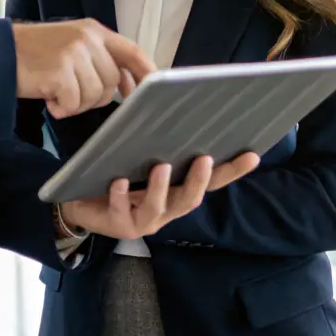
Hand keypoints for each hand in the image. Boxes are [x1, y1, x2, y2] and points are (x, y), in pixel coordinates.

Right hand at [13, 20, 153, 118]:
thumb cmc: (34, 54)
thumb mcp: (71, 45)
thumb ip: (99, 59)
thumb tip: (128, 87)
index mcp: (94, 31)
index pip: (133, 52)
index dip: (146, 74)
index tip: (150, 91)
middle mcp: (88, 39)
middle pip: (112, 83)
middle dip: (94, 98)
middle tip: (70, 93)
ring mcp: (74, 54)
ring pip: (94, 97)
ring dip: (75, 104)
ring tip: (55, 92)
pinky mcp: (60, 71)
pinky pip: (73, 104)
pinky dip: (60, 108)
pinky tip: (47, 97)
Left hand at [60, 152, 259, 240]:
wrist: (82, 202)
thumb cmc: (118, 175)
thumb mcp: (142, 158)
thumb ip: (161, 144)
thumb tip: (181, 110)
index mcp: (177, 191)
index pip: (211, 182)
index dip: (232, 171)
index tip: (252, 154)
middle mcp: (167, 209)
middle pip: (190, 199)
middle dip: (198, 180)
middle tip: (204, 159)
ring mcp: (144, 220)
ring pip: (159, 208)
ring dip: (160, 188)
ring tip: (160, 167)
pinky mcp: (120, 225)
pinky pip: (121, 210)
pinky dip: (121, 195)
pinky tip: (119, 182)